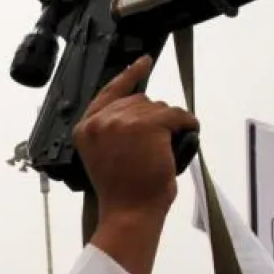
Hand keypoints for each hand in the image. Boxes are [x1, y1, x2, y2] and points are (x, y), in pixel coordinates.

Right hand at [73, 57, 198, 223]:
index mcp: (85, 128)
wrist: (128, 212)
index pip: (109, 91)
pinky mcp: (148, 125)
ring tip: (164, 149)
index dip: (129, 76)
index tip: (143, 62)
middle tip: (157, 142)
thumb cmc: (121, 192)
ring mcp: (123, 121)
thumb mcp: (104, 156)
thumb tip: (141, 110)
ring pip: (159, 108)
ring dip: (169, 124)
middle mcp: (100, 121)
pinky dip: (187, 124)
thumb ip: (111, 131)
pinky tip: (186, 137)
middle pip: (139, 100)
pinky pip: (177, 115)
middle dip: (154, 117)